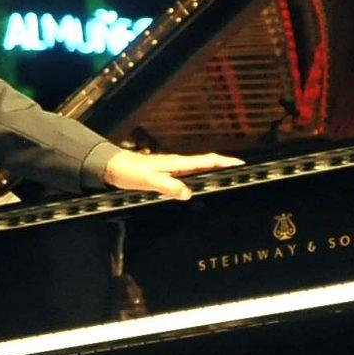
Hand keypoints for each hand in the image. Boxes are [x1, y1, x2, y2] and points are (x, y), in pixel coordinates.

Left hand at [101, 145, 241, 200]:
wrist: (112, 167)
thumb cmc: (128, 172)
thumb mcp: (149, 181)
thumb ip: (167, 186)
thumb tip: (188, 193)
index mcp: (177, 164)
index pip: (206, 161)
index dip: (225, 162)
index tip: (241, 164)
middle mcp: (176, 164)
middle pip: (206, 163)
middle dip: (224, 166)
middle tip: (241, 172)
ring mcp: (171, 168)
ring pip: (197, 169)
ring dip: (212, 171)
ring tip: (226, 178)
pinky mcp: (165, 174)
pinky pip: (187, 176)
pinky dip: (198, 178)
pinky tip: (197, 186)